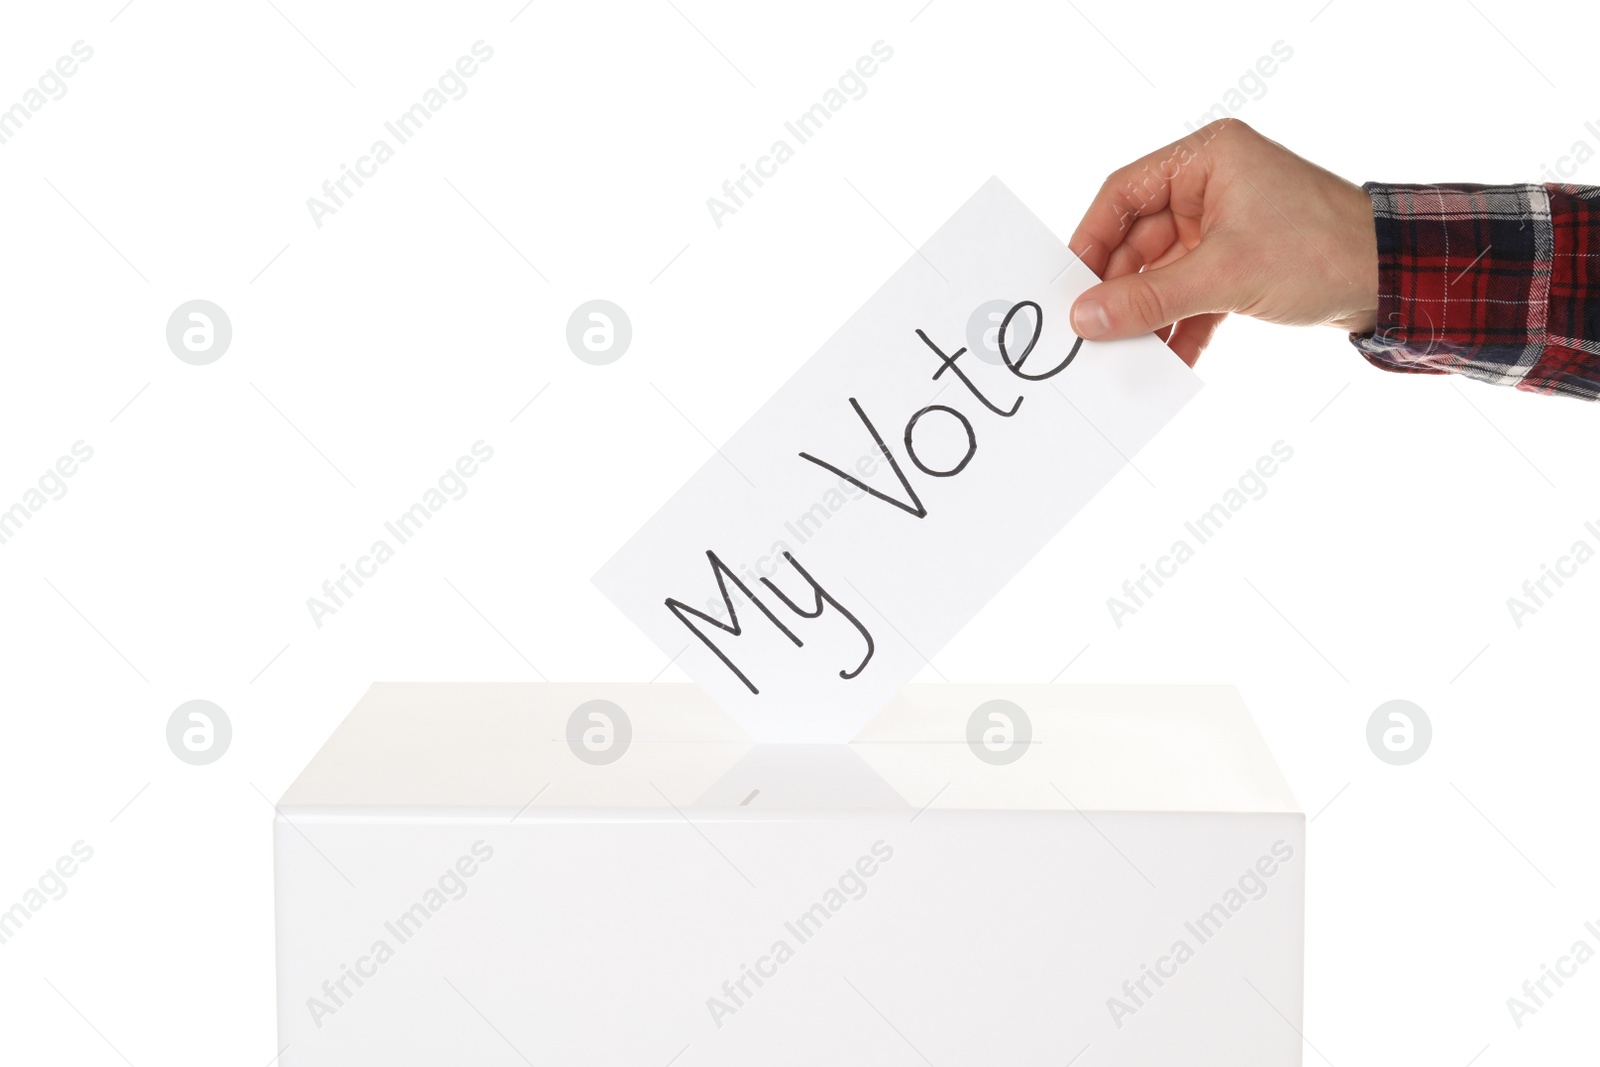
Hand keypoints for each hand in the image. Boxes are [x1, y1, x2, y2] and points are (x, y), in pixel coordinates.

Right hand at [1067, 120, 1378, 364]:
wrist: (1394, 280)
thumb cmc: (1322, 250)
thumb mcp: (1224, 276)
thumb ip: (1150, 298)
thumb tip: (1087, 317)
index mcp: (1208, 159)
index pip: (1124, 194)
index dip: (1091, 240)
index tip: (1069, 285)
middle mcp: (1212, 185)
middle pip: (1139, 240)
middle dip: (1121, 290)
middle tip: (1093, 332)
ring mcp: (1226, 225)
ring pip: (1164, 273)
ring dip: (1149, 315)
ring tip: (1126, 353)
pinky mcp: (1240, 262)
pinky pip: (1193, 294)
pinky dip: (1181, 326)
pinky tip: (1168, 359)